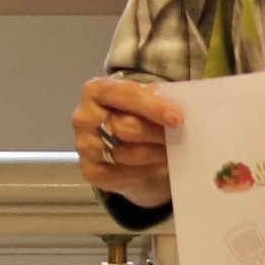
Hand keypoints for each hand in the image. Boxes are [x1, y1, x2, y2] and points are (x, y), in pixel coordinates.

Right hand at [74, 75, 179, 208]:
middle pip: (126, 127)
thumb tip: (179, 106)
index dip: (153, 107)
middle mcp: (84, 117)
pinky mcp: (90, 170)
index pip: (125, 95)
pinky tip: (157, 165)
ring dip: (155, 154)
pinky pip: (121, 173)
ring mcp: (84, 145)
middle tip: (180, 137)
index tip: (177, 118)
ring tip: (173, 152)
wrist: (117, 140)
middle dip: (157, 133)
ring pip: (126, 153)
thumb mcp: (143, 98)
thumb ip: (156, 97)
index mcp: (96, 91)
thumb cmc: (133, 113)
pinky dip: (144, 171)